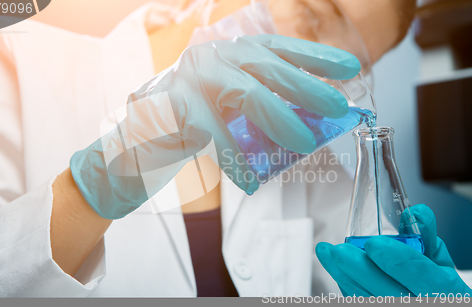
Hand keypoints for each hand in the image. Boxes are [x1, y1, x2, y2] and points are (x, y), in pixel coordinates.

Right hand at [70, 34, 360, 218]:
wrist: (142, 139)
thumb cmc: (196, 122)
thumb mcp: (233, 107)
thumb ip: (264, 107)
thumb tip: (312, 121)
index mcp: (230, 53)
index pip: (278, 47)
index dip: (315, 56)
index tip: (350, 69)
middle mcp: (212, 56)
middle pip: (268, 66)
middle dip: (307, 87)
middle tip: (337, 107)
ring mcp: (192, 78)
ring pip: (245, 93)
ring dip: (279, 120)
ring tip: (304, 144)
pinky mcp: (175, 107)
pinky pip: (215, 135)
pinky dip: (235, 160)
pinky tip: (251, 181)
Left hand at [316, 204, 471, 296]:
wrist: (435, 304)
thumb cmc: (436, 285)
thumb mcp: (439, 260)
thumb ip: (425, 234)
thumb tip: (415, 212)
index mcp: (443, 290)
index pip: (420, 275)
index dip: (396, 260)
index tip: (373, 243)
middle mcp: (418, 305)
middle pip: (388, 292)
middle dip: (360, 270)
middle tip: (338, 250)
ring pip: (366, 298)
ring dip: (342, 275)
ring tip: (325, 252)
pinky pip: (359, 301)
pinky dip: (346, 284)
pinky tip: (334, 267)